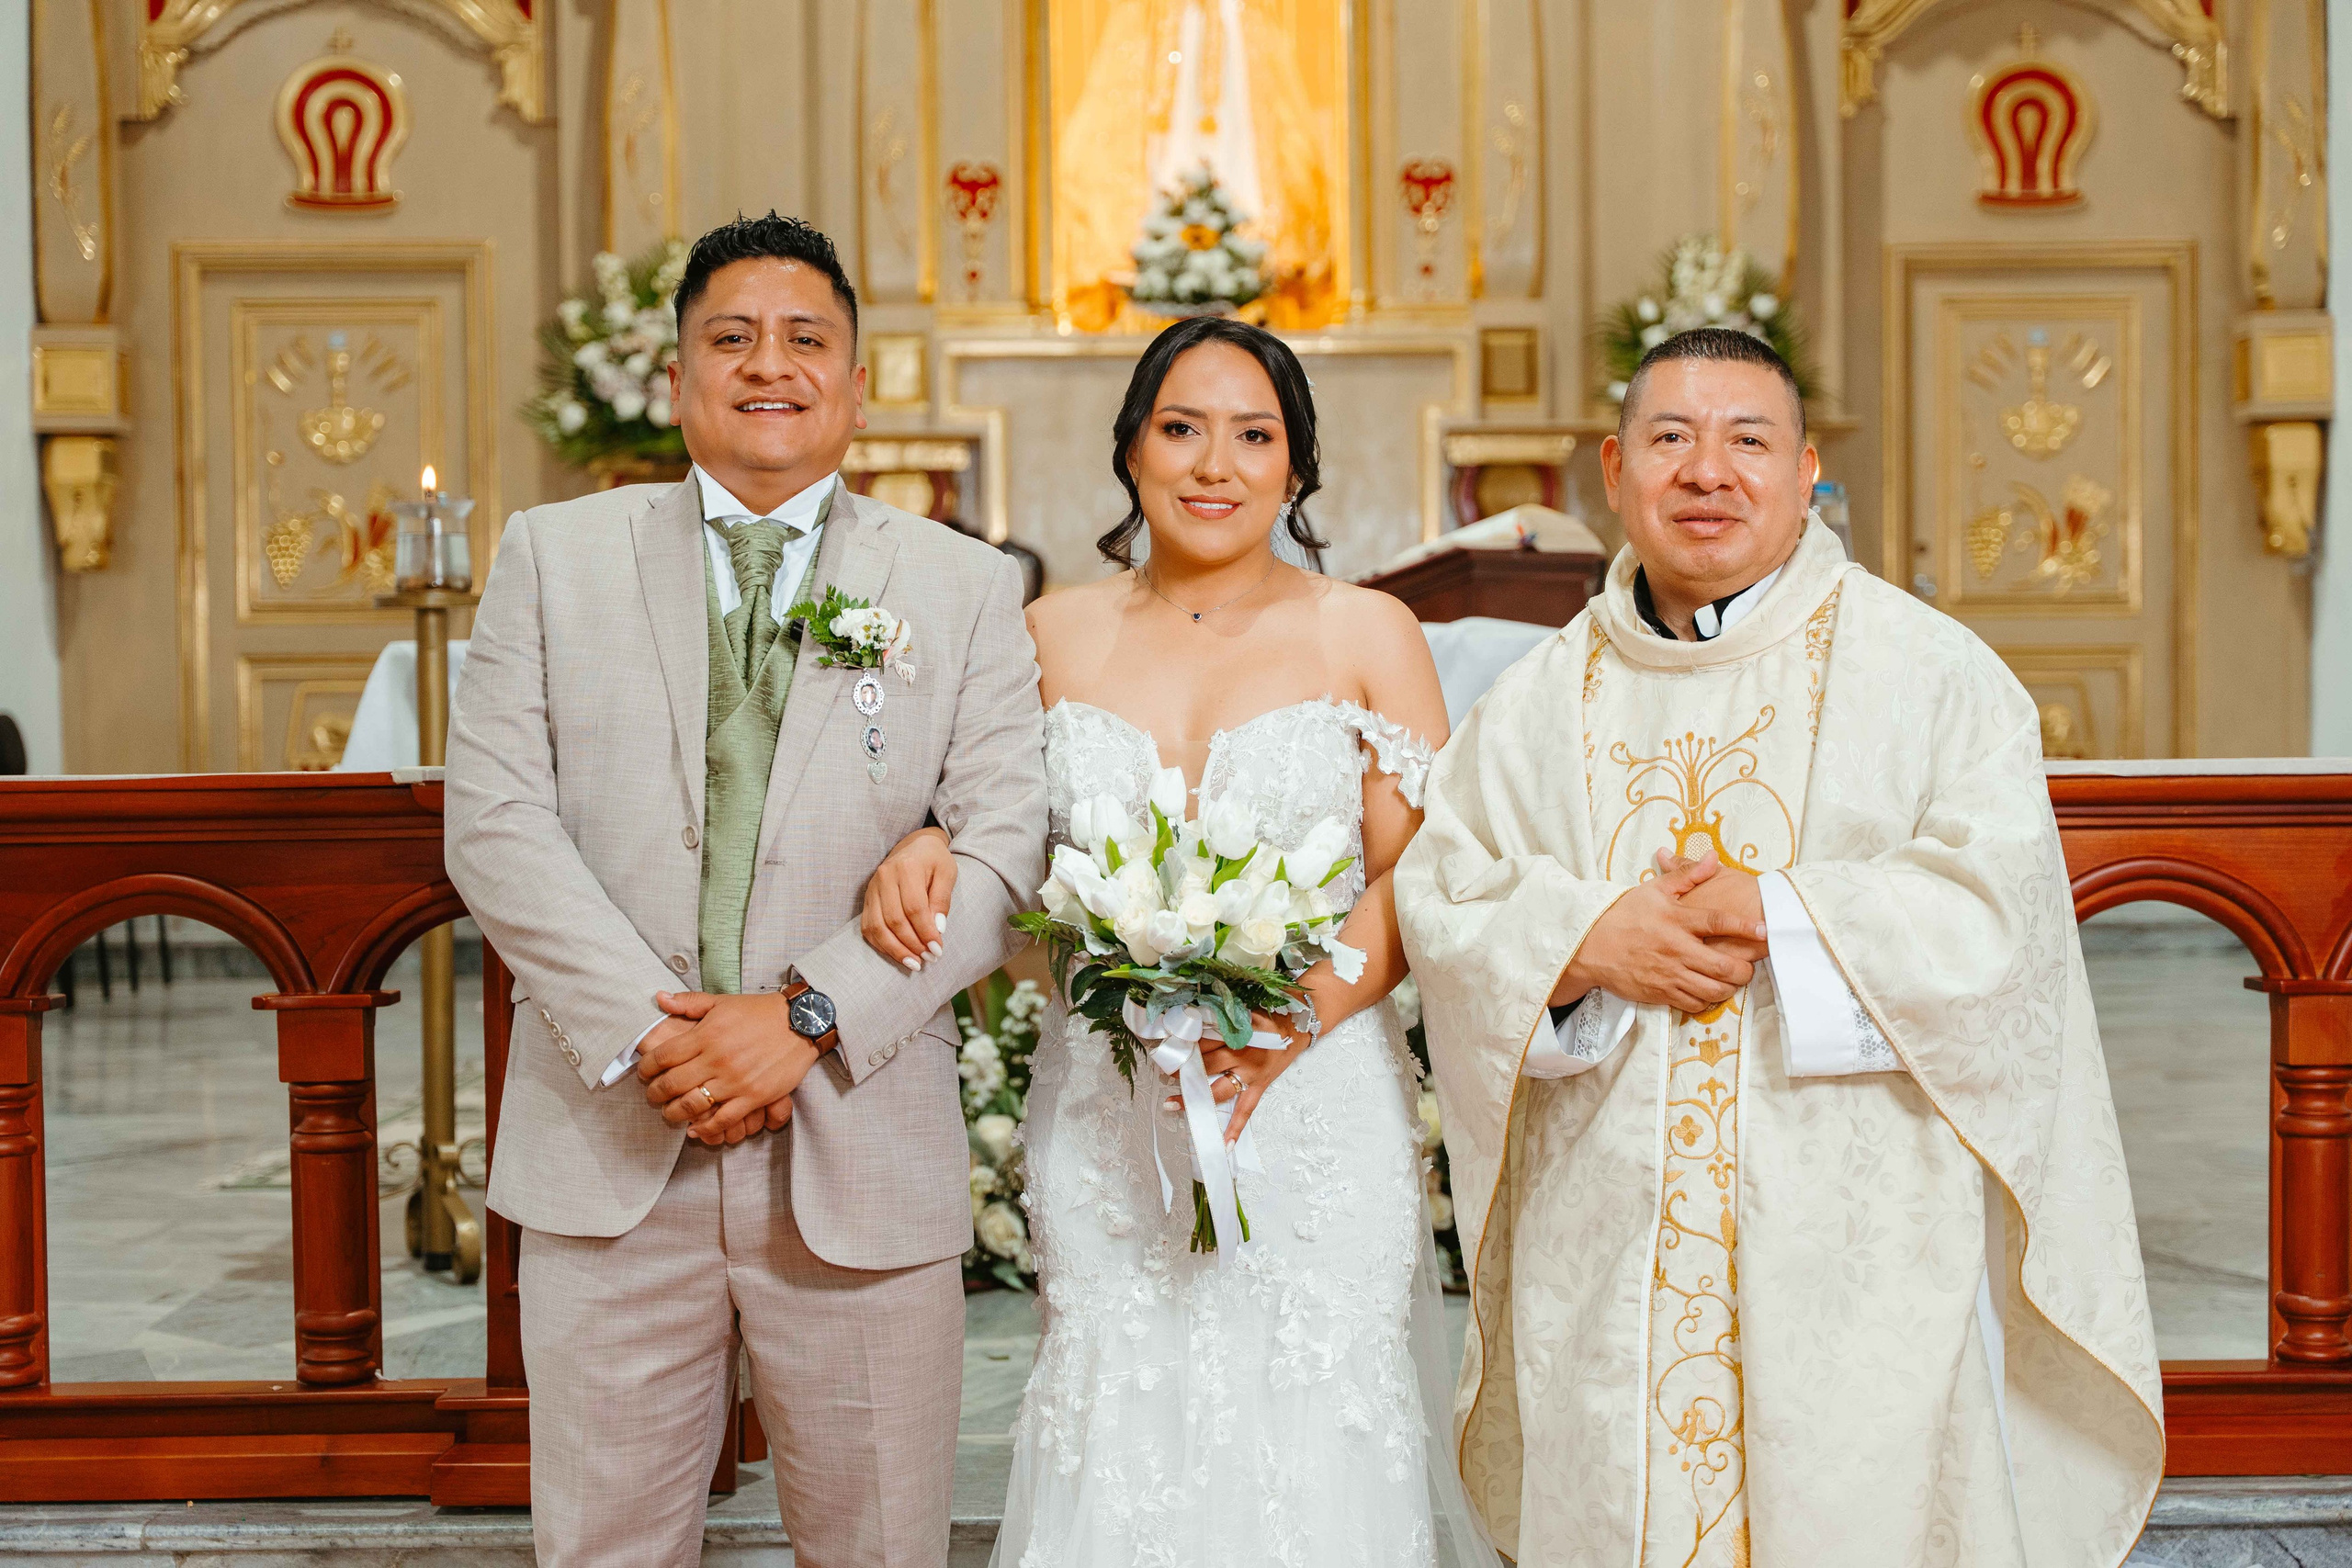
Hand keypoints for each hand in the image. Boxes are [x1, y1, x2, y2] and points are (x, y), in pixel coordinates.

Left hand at [638, 990, 821, 1142]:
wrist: (801, 1022)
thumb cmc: (760, 1012)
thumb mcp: (722, 1002)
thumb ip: (689, 1002)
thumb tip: (658, 998)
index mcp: (706, 1034)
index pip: (663, 1056)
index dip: (646, 1068)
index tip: (643, 1073)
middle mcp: (717, 1059)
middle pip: (672, 1084)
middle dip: (654, 1094)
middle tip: (651, 1097)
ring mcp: (735, 1080)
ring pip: (693, 1105)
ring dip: (674, 1113)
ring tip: (670, 1114)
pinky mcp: (754, 1096)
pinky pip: (723, 1119)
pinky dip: (706, 1128)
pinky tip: (695, 1129)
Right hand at [862, 826, 954, 971]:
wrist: (914, 846)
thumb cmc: (934, 861)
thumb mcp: (947, 873)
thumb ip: (942, 899)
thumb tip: (937, 929)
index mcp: (906, 867)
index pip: (914, 908)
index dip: (925, 932)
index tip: (938, 950)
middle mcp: (884, 877)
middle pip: (894, 920)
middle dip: (912, 944)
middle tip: (929, 958)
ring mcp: (872, 888)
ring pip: (878, 927)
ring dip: (896, 949)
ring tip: (914, 963)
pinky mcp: (867, 899)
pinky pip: (869, 927)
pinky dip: (882, 945)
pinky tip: (898, 954)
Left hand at [1163, 1007, 1311, 1145]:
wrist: (1298, 1026)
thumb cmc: (1268, 1015)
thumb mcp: (1243, 1009)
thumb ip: (1220, 1017)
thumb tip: (1189, 1020)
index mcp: (1235, 1031)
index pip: (1202, 1038)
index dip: (1182, 1042)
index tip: (1165, 1045)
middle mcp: (1242, 1053)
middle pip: (1204, 1063)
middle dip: (1181, 1069)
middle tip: (1161, 1071)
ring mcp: (1251, 1073)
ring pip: (1217, 1089)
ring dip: (1193, 1097)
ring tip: (1170, 1103)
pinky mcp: (1259, 1086)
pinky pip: (1246, 1110)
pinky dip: (1235, 1128)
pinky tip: (1225, 1145)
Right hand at [1553, 852, 1769, 1013]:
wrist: (1589, 947)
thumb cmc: (1623, 915)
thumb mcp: (1653, 889)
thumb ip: (1686, 875)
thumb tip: (1714, 858)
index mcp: (1676, 920)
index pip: (1718, 922)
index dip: (1745, 927)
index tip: (1764, 930)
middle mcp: (1676, 949)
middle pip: (1723, 966)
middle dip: (1743, 969)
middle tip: (1746, 965)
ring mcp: (1669, 973)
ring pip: (1712, 990)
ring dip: (1728, 987)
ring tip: (1730, 980)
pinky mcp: (1660, 993)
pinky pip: (1694, 1004)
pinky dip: (1707, 1001)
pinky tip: (1707, 991)